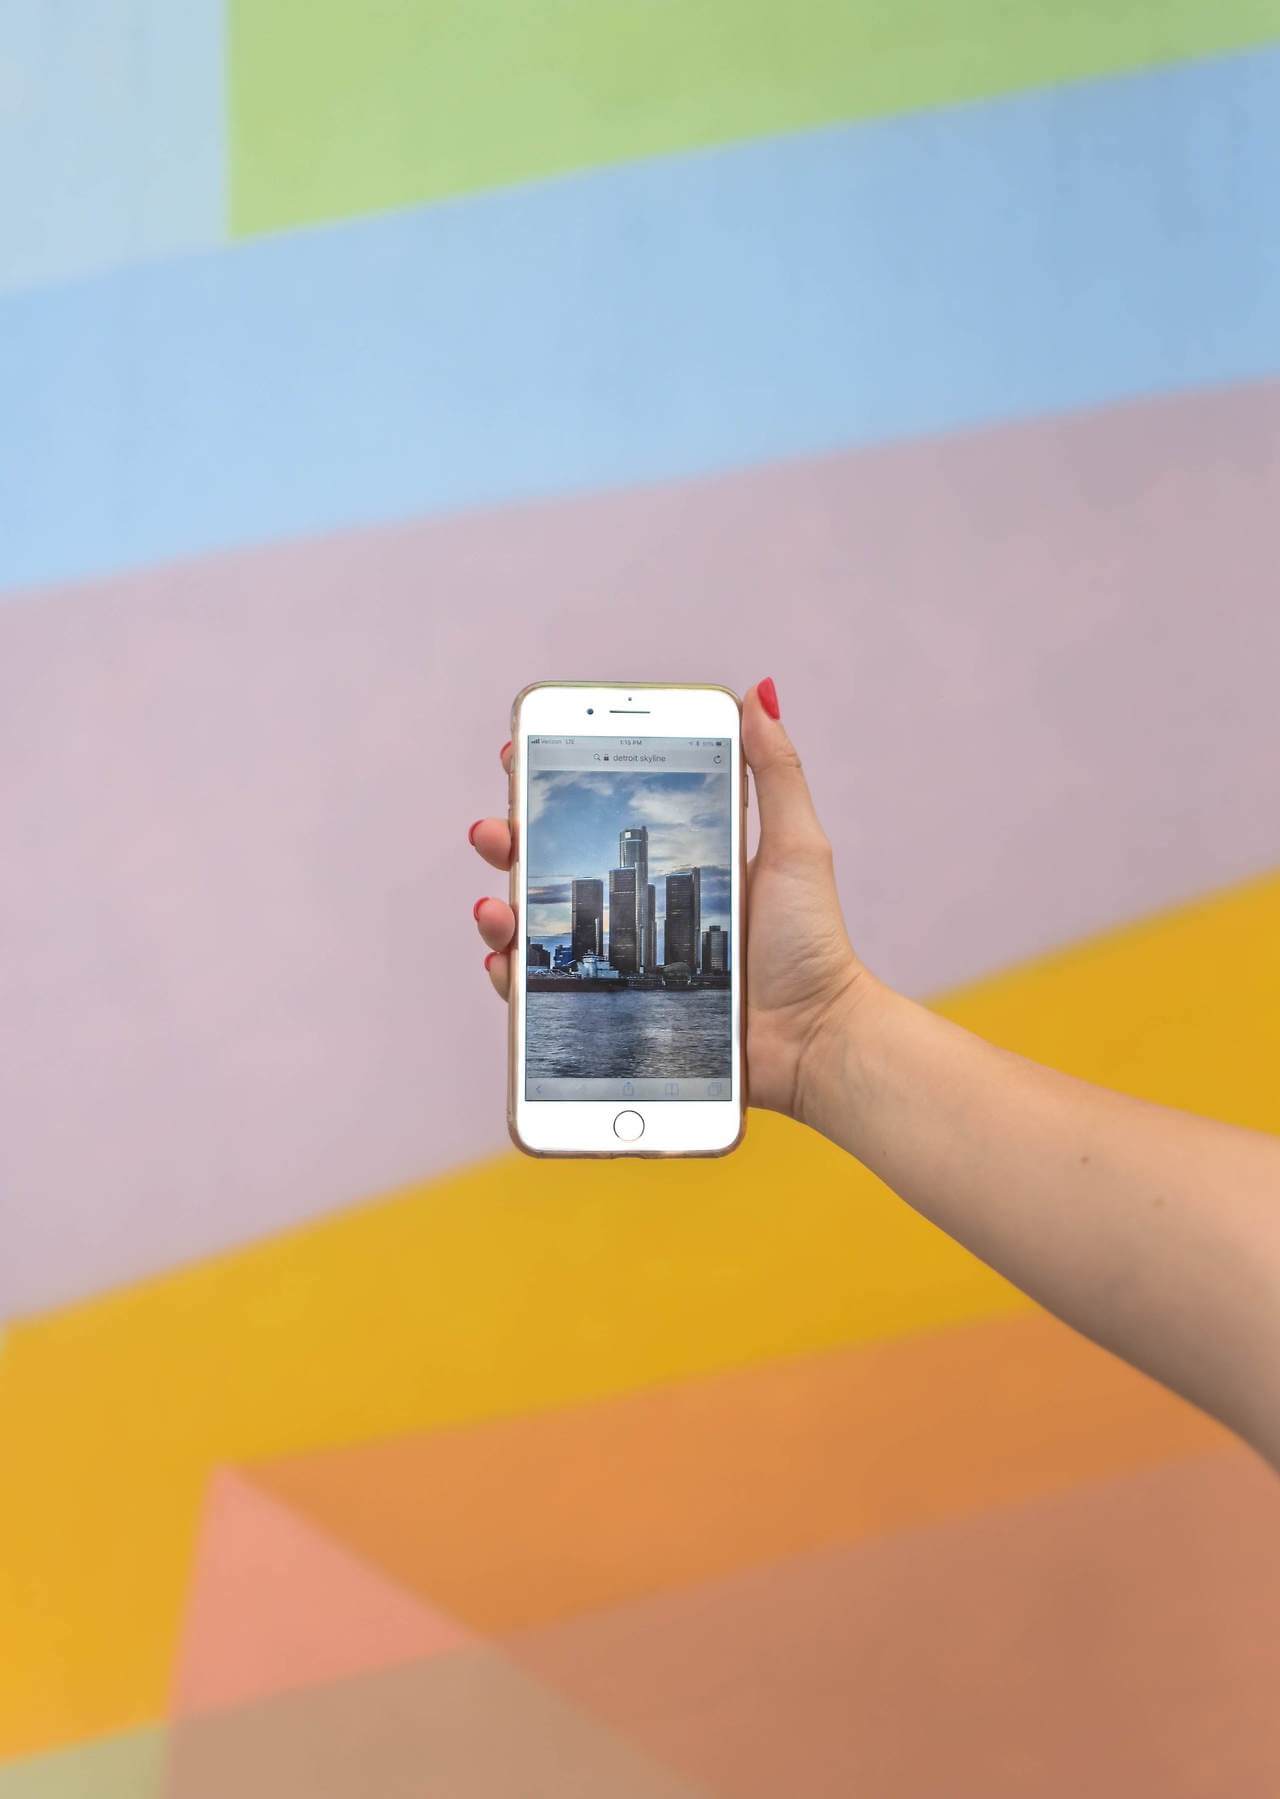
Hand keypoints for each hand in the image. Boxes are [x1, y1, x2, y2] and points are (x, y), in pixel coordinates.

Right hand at [468, 679, 867, 1120]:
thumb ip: (775, 773)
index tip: (520, 755)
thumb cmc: (810, 945)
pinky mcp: (616, 1007)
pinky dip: (515, 975)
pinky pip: (547, 992)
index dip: (553, 783)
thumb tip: (758, 694)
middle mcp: (638, 907)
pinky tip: (505, 960)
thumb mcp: (795, 846)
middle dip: (511, 840)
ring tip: (496, 902)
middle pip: (551, 864)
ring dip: (502, 908)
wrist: (812, 1039)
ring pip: (537, 926)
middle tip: (496, 828)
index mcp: (673, 861)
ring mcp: (622, 958)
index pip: (598, 813)